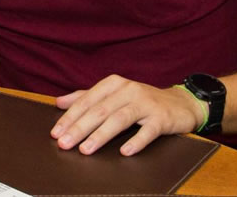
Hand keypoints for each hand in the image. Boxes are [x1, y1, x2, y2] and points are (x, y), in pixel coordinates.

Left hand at [51, 75, 203, 155]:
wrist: (180, 103)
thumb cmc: (142, 100)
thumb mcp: (113, 94)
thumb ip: (87, 96)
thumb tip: (59, 102)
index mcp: (114, 84)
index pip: (87, 100)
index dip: (70, 117)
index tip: (56, 132)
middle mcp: (128, 90)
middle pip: (100, 110)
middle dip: (79, 128)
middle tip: (64, 143)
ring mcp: (146, 103)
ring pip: (119, 119)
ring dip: (101, 135)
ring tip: (86, 149)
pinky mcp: (161, 118)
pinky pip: (148, 130)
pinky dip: (136, 141)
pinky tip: (125, 152)